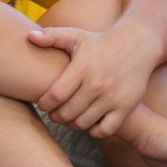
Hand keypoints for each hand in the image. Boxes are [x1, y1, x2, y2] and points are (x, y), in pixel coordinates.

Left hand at [29, 23, 157, 137]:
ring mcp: (112, 98)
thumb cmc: (99, 42)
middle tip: (53, 113)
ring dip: (72, 123)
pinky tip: (89, 122)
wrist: (137, 46)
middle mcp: (97, 85)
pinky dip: (94, 131)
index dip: (44, 104)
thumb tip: (29, 36)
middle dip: (55, 116)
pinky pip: (105, 130)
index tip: (42, 103)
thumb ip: (52, 36)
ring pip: (83, 123)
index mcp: (82, 68)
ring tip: (69, 116)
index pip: (55, 96)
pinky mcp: (125, 107)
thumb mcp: (76, 36)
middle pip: (67, 113)